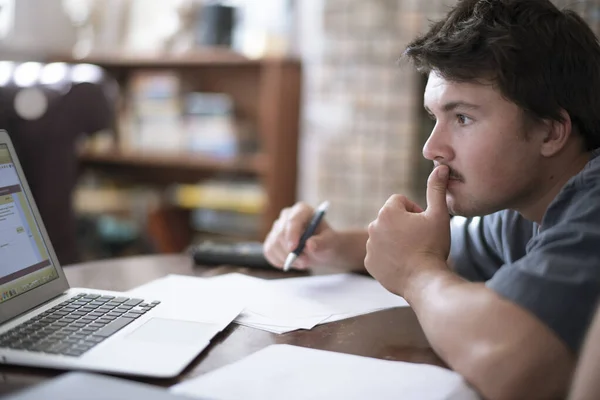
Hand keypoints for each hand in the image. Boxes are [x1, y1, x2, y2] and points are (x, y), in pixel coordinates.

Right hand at [263, 202, 339, 269]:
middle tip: (305, 262)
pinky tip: (292, 263)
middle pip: (280, 233)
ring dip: (287, 258)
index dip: (292, 234)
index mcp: (302, 210)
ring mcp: (277, 227)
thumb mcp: (331, 242)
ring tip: (303, 262)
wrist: (322, 249)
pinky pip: (269, 252)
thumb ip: (322, 242)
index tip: (294, 249)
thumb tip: (310, 245)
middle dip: (291, 251)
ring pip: (273, 244)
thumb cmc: (327, 242)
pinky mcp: (271, 239)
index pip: (293, 220)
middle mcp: (287, 215)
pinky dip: (279, 261)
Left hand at [365, 165, 450, 295]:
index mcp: (388, 212)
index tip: (423, 224)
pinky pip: (379, 253)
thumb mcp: (439, 215)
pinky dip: (389, 256)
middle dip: (404, 225)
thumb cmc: (432, 246)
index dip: (415, 211)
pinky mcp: (369, 262)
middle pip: (391, 218)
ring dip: (396, 240)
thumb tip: (440, 167)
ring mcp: (370, 246)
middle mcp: (373, 226)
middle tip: (419, 240)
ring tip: (412, 252)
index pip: (400, 201)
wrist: (424, 280)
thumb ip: (436, 189)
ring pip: (385, 236)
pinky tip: (403, 263)